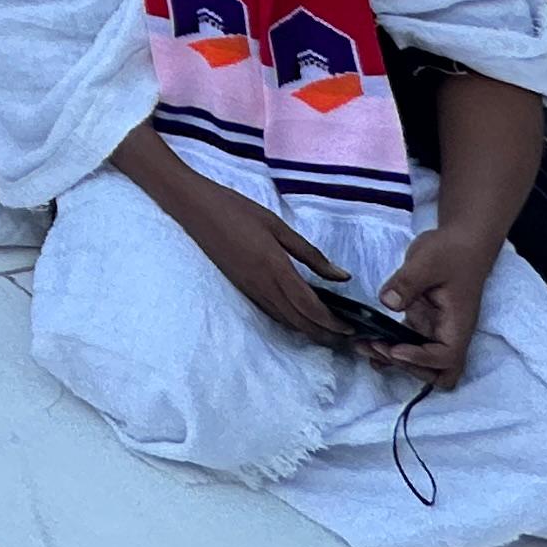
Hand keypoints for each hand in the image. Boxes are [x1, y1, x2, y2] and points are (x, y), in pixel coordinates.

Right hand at [167, 168, 357, 352]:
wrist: (194, 208)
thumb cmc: (237, 210)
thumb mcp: (277, 225)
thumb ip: (309, 254)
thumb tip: (341, 276)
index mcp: (275, 267)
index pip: (309, 307)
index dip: (332, 322)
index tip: (351, 328)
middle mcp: (263, 285)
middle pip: (299, 322)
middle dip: (324, 334)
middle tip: (346, 339)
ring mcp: (250, 289)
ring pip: (284, 321)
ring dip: (308, 331)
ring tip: (329, 334)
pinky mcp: (242, 288)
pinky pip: (270, 313)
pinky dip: (290, 321)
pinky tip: (299, 319)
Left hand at [374, 225, 497, 384]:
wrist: (462, 242)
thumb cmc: (451, 252)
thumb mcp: (427, 261)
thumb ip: (407, 282)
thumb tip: (387, 302)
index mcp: (458, 324)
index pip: (446, 357)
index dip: (420, 359)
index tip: (393, 348)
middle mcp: (449, 333)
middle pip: (439, 372)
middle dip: (409, 368)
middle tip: (377, 347)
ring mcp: (435, 329)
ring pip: (422, 363)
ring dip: (395, 362)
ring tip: (363, 347)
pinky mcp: (422, 321)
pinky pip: (408, 344)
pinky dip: (391, 349)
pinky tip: (368, 344)